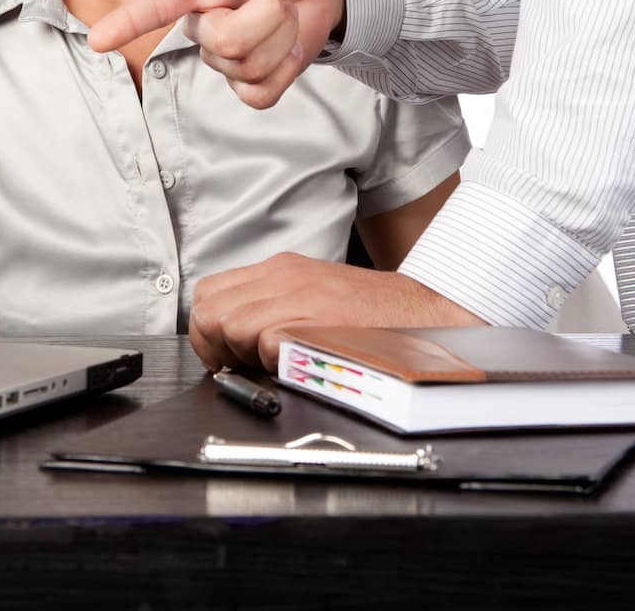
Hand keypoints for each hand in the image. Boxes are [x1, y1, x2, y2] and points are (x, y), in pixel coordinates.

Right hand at [87, 0, 345, 107]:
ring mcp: (224, 56)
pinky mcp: (249, 82)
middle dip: (267, 18)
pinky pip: (260, 94)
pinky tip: (287, 47)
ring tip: (284, 13)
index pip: (156, 4)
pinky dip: (286, 69)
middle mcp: (203, 21)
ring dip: (282, 38)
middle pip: (223, 42)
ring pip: (246, 68)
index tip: (98, 40)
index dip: (127, 21)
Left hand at [188, 253, 485, 371]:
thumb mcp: (313, 300)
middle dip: (215, 344)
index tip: (224, 354)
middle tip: (242, 364)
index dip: (208, 330)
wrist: (425, 312)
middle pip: (208, 309)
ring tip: (269, 364)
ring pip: (227, 323)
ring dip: (240, 352)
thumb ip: (272, 311)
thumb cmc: (372, 317)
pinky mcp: (315, 320)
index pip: (209, 293)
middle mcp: (283, 276)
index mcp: (279, 271)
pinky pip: (263, 339)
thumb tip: (235, 345)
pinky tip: (292, 364)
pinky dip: (268, 359)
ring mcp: (298, 296)